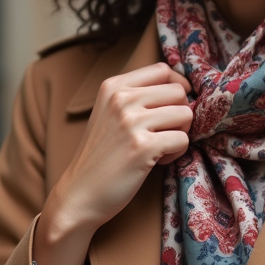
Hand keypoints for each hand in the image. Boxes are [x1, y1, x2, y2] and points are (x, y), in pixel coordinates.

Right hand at [44, 62, 192, 236]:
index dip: (175, 88)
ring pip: (185, 114)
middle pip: (179, 91)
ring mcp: (131, 122)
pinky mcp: (142, 147)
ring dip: (179, 134)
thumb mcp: (110, 113)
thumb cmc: (102, 156)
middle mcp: (120, 98)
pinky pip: (183, 140)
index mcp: (112, 86)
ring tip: (158, 147)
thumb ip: (138, 96)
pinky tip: (156, 161)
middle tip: (162, 133)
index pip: (162, 70)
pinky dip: (176, 153)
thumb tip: (182, 87)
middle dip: (179, 114)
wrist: (79, 194)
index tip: (171, 108)